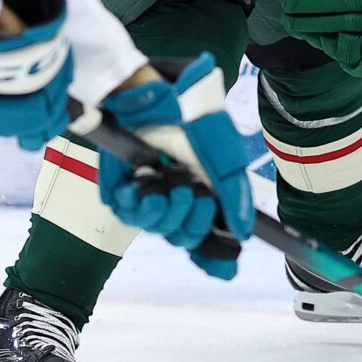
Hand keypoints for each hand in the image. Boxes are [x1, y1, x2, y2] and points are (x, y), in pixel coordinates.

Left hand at [95, 57, 253, 277]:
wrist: (156, 95)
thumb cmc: (192, 119)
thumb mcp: (224, 157)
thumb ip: (234, 196)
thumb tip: (241, 234)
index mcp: (202, 189)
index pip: (207, 235)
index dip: (214, 256)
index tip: (223, 266)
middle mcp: (175, 194)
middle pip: (184, 236)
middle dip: (194, 224)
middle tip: (198, 197)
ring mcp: (147, 191)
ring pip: (157, 228)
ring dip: (169, 215)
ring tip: (174, 189)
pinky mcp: (120, 187)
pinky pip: (128, 214)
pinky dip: (142, 208)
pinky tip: (150, 191)